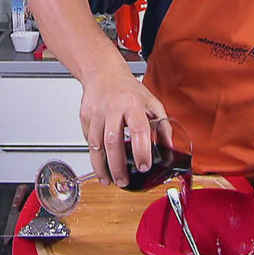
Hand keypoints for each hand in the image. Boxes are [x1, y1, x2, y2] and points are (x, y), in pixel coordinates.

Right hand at [79, 68, 166, 187]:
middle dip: (117, 166)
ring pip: (95, 145)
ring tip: (109, 179)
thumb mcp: (151, 102)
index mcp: (133, 104)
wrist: (103, 72)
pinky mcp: (85, 117)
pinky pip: (89, 141)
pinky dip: (94, 155)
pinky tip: (101, 163)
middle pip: (112, 142)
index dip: (141, 151)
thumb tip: (168, 146)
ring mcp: (96, 113)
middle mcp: (113, 108)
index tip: (144, 166)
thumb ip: (162, 125)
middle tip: (124, 181)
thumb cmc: (128, 88)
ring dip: (102, 167)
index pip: (139, 130)